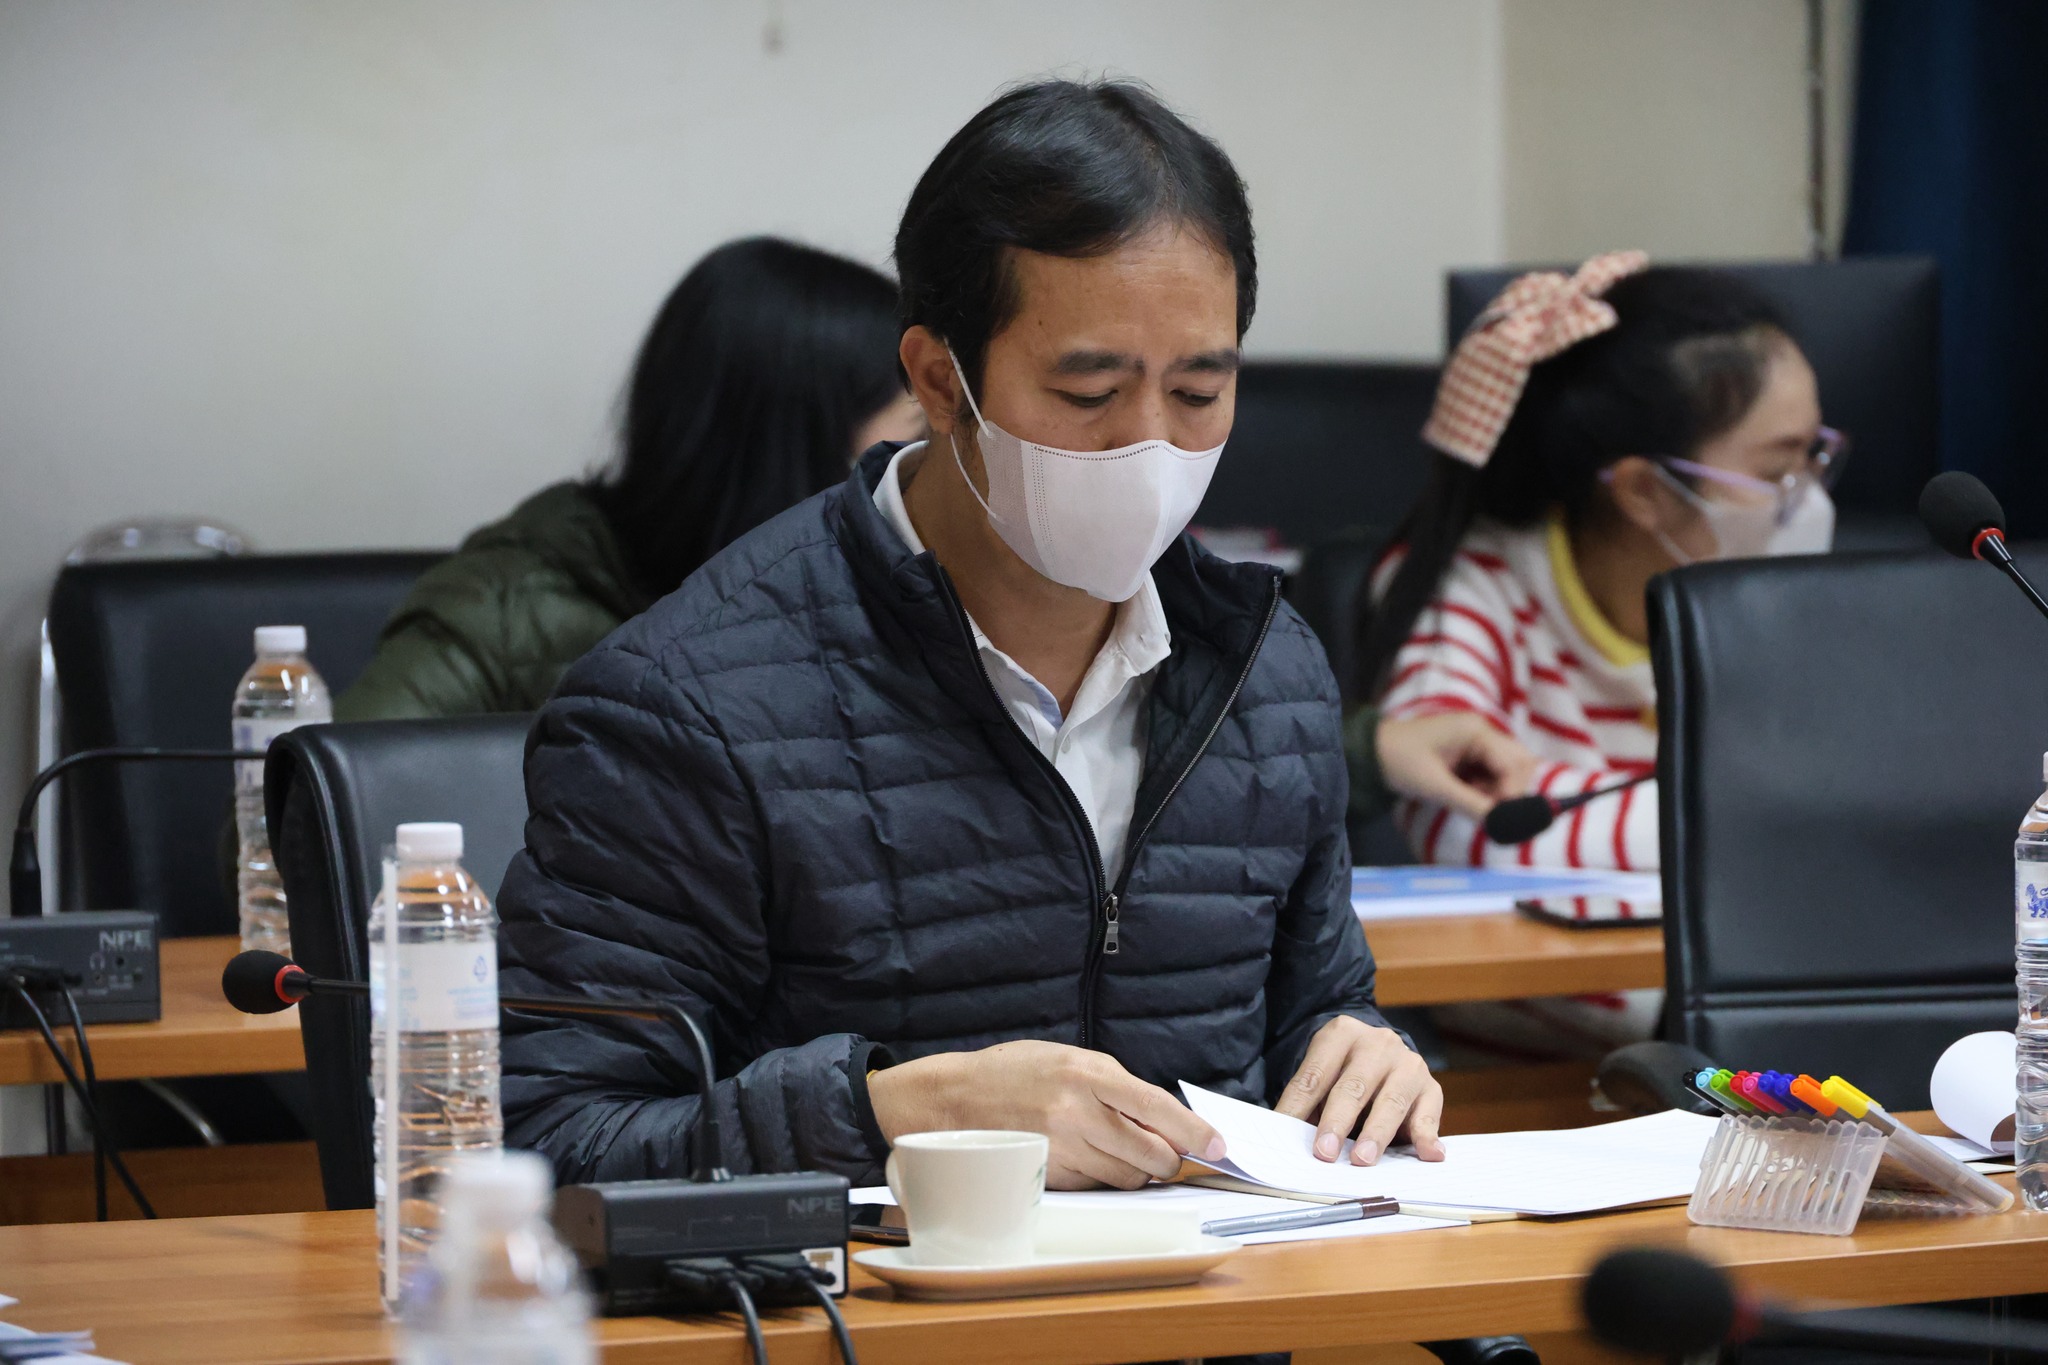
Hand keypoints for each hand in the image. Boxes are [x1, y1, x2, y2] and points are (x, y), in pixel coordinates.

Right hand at [867, 1040, 1226, 1189]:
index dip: (1194, 1131)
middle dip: (1167, 1158)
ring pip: (1126, 1176)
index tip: (1218, 1145)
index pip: (1157, 1107)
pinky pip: (1096, 1187)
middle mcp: (1077, 1113)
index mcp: (1088, 1074)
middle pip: (1150, 1153)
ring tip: (1114, 1148)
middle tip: (1166, 1153)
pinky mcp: (1048, 1177)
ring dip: (1135, 1170)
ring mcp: (1062, 1149)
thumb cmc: (1014, 1073)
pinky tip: (1086, 1157)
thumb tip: (1163, 1119)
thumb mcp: (1069, 1060)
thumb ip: (1116, 1087)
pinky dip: (1103, 1177)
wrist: (951, 1100)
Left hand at [1275, 1016, 1444, 1165]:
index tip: (1288, 1133)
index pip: (1315, 1075)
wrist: (1382, 1054)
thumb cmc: (1343, 1073)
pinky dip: (1428, 1135)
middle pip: (1353, 1086)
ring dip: (1376, 1134)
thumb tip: (1287, 1137)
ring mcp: (1408, 1064)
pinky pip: (1429, 1113)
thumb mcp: (1322, 1077)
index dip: (1300, 1107)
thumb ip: (1307, 1104)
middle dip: (1337, 1122)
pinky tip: (1428, 1154)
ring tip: (1362, 1159)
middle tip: (1325, 1152)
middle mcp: (1378, 1044)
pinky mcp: (1431, 1087)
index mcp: (1342, 1034)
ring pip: (1391, 1101)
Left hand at [1377, 712, 1537, 818]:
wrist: (1371, 752)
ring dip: (1500, 790)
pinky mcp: (1470, 752)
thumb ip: (1471, 804)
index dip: (1512, 793)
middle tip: (1490, 809)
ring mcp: (1478, 740)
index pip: (1514, 763)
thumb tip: (1502, 825)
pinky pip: (1493, 771)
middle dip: (1511, 789)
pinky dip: (1488, 788)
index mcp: (1476, 730)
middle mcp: (1483, 731)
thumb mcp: (1435, 786)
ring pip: (1509, 768)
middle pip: (1519, 762)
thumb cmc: (1399, 762)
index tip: (1502, 818)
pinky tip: (1469, 796)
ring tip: (1476, 802)